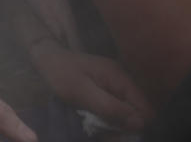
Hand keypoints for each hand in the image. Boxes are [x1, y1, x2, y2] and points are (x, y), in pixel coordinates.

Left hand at [29, 39, 153, 131]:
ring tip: (98, 126)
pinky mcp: (107, 88)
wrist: (46, 59)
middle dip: (125, 125)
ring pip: (127, 111)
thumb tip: (139, 122)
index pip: (145, 108)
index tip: (116, 132)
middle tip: (104, 131)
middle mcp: (123, 80)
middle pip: (138, 111)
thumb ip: (110, 107)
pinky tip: (95, 119)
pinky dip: (108, 116)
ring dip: (116, 122)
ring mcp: (116, 83)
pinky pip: (116, 107)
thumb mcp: (82, 93)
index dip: (135, 124)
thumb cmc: (61, 75)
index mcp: (121, 78)